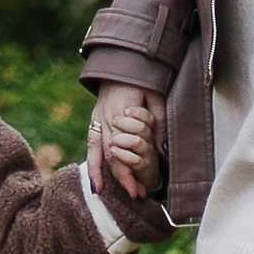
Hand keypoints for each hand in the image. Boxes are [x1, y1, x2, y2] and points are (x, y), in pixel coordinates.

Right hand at [88, 83, 162, 198]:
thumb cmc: (143, 77)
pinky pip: (91, 142)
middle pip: (111, 154)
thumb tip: (162, 152)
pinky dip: (92, 159)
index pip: (124, 149)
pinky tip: (94, 174)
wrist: (123, 59)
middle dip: (122, 177)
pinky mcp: (95, 117)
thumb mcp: (156, 97)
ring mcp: (98, 117)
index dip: (131, 170)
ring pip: (96, 150)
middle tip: (136, 195)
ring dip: (100, 172)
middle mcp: (106, 118)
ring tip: (104, 192)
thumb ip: (157, 124)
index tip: (142, 188)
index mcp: (121, 113)